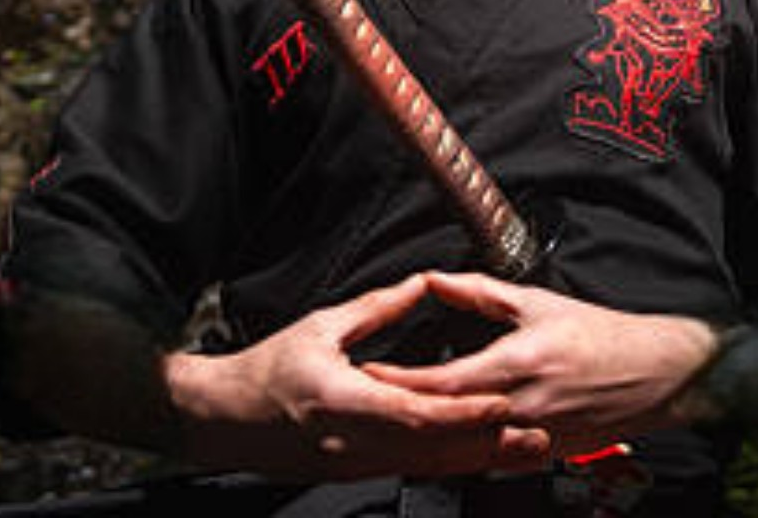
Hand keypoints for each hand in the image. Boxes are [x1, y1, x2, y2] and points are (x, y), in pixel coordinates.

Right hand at [163, 273, 551, 479]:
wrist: (222, 420)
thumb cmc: (267, 369)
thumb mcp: (322, 326)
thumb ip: (377, 309)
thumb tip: (420, 284)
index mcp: (344, 402)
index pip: (416, 415)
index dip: (463, 413)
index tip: (500, 402)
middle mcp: (353, 444)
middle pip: (432, 452)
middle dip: (487, 446)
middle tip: (535, 437)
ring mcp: (353, 465)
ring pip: (426, 468)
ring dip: (474, 460)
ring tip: (520, 452)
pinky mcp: (352, 473)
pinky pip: (408, 471)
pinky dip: (446, 464)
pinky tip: (473, 458)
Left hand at [363, 272, 721, 458]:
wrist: (654, 374)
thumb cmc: (598, 334)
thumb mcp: (536, 302)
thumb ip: (479, 292)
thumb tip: (434, 281)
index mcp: (518, 364)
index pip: (445, 381)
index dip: (403, 381)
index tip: (370, 374)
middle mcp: (521, 408)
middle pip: (447, 422)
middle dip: (403, 418)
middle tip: (362, 411)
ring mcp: (532, 439)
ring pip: (466, 451)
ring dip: (426, 445)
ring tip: (388, 437)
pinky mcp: (544, 458)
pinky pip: (492, 463)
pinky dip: (461, 457)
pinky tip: (437, 453)